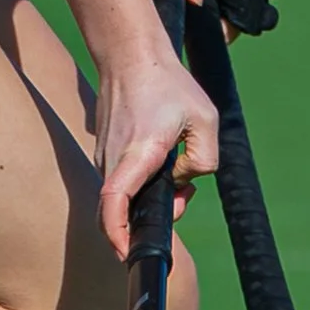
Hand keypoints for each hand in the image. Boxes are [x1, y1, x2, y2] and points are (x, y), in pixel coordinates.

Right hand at [95, 46, 220, 256]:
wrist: (130, 56)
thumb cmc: (167, 84)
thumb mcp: (206, 119)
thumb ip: (205, 160)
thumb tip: (186, 180)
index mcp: (138, 152)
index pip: (115, 203)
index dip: (117, 235)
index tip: (128, 253)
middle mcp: (113, 159)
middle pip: (120, 211)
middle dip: (151, 220)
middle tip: (184, 196)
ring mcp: (104, 157)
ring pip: (122, 198)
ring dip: (150, 199)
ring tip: (179, 174)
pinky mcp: (105, 153)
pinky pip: (121, 183)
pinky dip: (142, 185)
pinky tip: (164, 162)